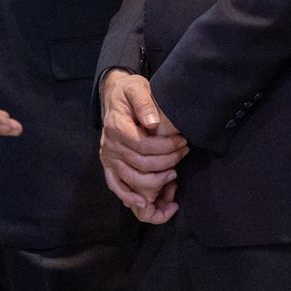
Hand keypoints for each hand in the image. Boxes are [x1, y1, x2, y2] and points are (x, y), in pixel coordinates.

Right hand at [98, 70, 186, 223]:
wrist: (113, 94)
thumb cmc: (129, 92)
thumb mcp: (137, 88)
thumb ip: (144, 103)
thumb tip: (153, 124)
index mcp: (116, 127)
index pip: (143, 145)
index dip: (165, 147)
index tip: (182, 142)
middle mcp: (109, 145)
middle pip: (140, 164)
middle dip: (166, 162)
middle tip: (183, 153)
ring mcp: (108, 157)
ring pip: (132, 178)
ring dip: (155, 180)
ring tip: (173, 173)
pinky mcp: (108, 165)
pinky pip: (115, 185)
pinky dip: (128, 196)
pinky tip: (144, 202)